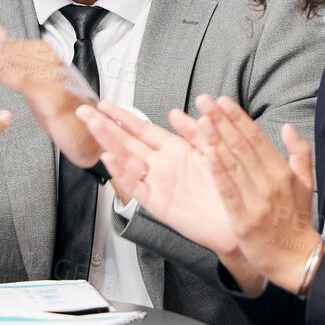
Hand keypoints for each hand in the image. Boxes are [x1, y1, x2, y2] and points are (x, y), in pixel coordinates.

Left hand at [0, 24, 101, 166]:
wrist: (94, 132)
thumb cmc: (65, 108)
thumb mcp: (34, 80)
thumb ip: (12, 56)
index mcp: (37, 53)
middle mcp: (44, 57)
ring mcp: (49, 72)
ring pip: (5, 60)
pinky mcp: (52, 91)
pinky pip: (22, 78)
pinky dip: (1, 69)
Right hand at [76, 100, 238, 256]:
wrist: (239, 221)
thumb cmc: (227, 188)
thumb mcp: (211, 150)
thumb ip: (194, 131)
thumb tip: (175, 113)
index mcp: (174, 150)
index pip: (141, 128)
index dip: (122, 116)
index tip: (105, 104)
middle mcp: (162, 165)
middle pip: (127, 141)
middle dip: (105, 125)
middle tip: (85, 112)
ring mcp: (158, 183)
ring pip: (127, 159)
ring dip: (109, 142)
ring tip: (93, 125)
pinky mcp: (159, 203)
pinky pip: (136, 186)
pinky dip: (122, 173)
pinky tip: (110, 159)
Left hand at [199, 96, 323, 293]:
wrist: (297, 258)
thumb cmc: (297, 221)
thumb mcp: (306, 184)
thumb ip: (299, 153)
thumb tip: (289, 128)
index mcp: (281, 172)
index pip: (257, 138)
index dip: (238, 118)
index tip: (223, 101)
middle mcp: (269, 182)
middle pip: (242, 146)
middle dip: (222, 121)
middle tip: (205, 102)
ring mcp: (257, 200)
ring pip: (234, 164)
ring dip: (217, 140)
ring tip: (202, 120)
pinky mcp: (244, 219)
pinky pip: (229, 192)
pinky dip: (219, 172)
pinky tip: (208, 155)